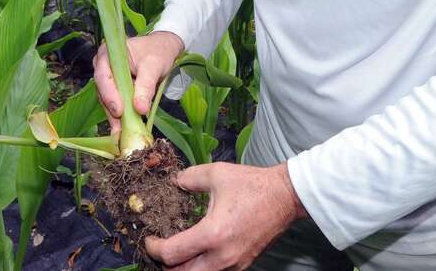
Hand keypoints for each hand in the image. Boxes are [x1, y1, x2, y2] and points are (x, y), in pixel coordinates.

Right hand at [93, 31, 184, 135]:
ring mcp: (109, 79)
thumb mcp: (154, 66)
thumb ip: (146, 86)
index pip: (103, 76)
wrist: (164, 50)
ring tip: (122, 134)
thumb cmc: (157, 52)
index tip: (119, 111)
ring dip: (115, 117)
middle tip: (120, 128)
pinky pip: (115, 104)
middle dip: (112, 110)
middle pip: (103, 91)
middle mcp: (103, 66)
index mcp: (108, 54)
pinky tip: (124, 130)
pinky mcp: (115, 90)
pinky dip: (121, 117)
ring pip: (107, 101)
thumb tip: (140, 109)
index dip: (109, 94)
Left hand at [145, 162, 307, 269]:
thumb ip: (189, 178)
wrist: (285, 197)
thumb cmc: (252, 185)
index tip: (150, 239)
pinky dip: (201, 267)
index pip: (171, 254)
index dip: (154, 249)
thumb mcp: (217, 173)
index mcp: (212, 234)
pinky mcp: (242, 265)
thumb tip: (174, 182)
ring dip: (184, 268)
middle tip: (160, 250)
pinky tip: (197, 252)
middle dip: (166, 265)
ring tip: (177, 252)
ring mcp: (234, 264)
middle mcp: (222, 256)